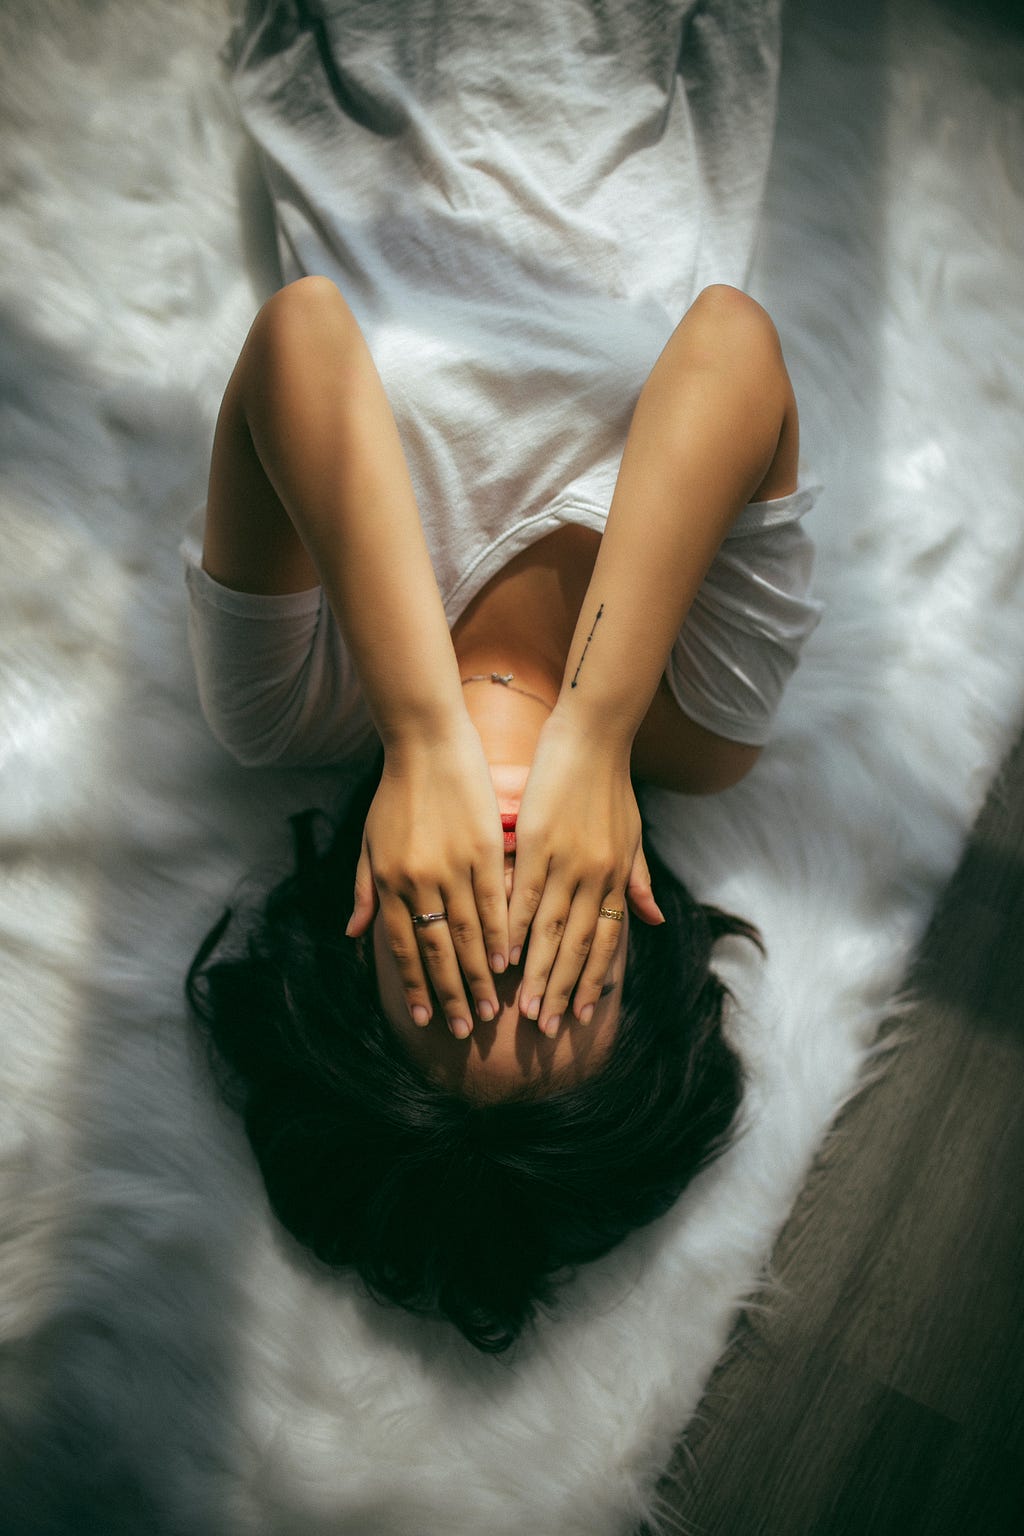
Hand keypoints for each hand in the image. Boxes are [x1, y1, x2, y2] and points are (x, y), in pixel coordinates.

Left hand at [345, 723, 507, 1035]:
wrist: (425, 743)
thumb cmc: (395, 793)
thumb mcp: (369, 843)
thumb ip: (364, 891)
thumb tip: (356, 937)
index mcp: (388, 881)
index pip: (400, 946)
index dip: (412, 984)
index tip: (423, 1018)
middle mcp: (418, 879)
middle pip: (436, 949)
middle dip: (450, 993)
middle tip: (465, 1030)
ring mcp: (452, 865)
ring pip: (467, 932)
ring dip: (479, 974)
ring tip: (492, 1007)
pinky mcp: (483, 848)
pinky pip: (493, 901)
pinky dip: (501, 933)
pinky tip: (509, 959)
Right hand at [507, 715, 664, 1034]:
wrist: (594, 735)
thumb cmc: (611, 783)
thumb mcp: (633, 835)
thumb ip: (639, 880)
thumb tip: (654, 922)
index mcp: (617, 877)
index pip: (605, 942)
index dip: (593, 981)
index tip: (580, 1016)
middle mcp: (596, 877)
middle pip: (577, 946)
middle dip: (562, 990)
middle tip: (547, 1029)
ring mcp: (567, 861)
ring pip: (550, 930)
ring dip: (536, 972)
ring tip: (522, 1008)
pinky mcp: (539, 842)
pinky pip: (525, 894)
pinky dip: (513, 927)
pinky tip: (502, 954)